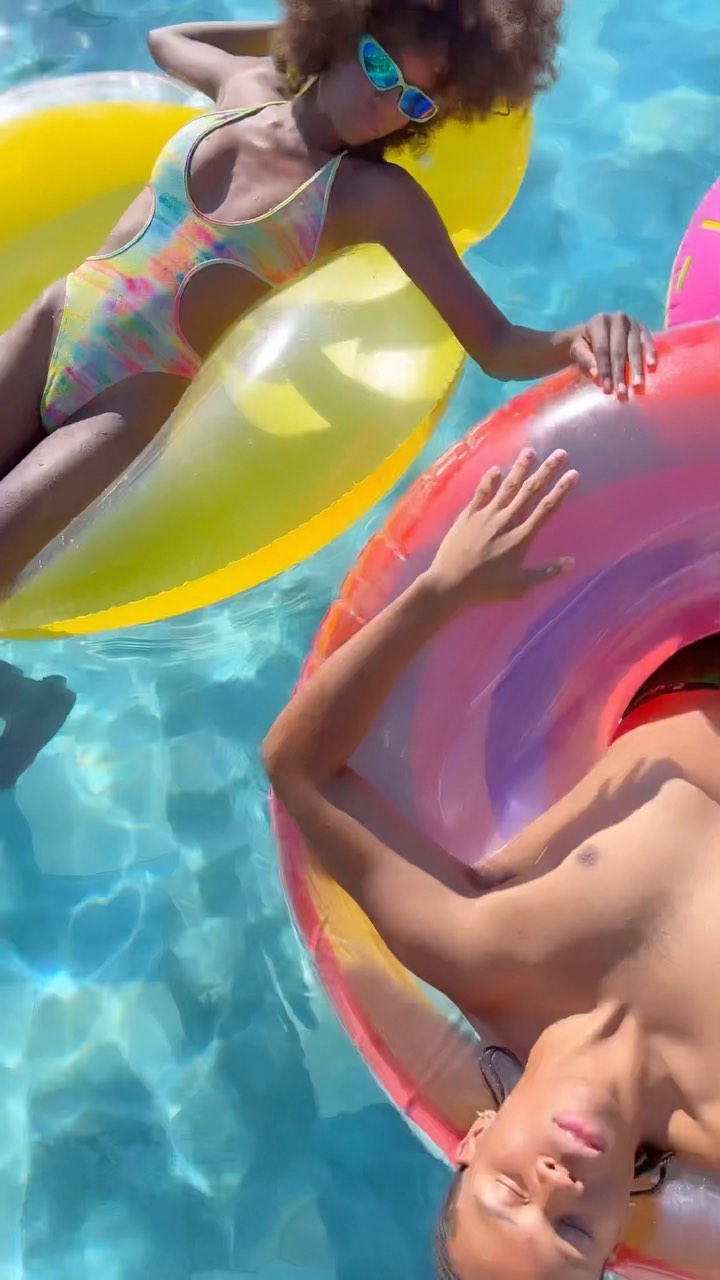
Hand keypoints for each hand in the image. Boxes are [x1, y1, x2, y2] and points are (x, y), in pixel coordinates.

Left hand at [423, 448, 577, 612]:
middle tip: (560, 453)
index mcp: (520, 538)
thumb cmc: (486, 589)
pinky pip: (480, 493)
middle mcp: (505, 521)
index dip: (561, 490)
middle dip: (546, 471)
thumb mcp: (520, 587)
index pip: (546, 509)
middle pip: (529, 491)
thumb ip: (545, 573)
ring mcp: (485, 516)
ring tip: (530, 451)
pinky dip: (488, 480)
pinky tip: (496, 469)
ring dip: (520, 468)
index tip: (573, 474)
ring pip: (507, 487)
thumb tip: (571, 562)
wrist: (449, 584)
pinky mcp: (467, 516)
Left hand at [569, 313, 656, 398]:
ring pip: (634, 348)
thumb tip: (596, 373)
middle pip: (619, 351)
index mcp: (599, 322)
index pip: (602, 350)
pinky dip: (650, 353)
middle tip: (621, 393)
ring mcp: (632, 323)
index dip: (604, 370)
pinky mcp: (643, 328)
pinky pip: (648, 342)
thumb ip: (584, 359)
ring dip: (636, 368)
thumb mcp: (578, 350)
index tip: (607, 389)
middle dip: (619, 374)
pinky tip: (652, 366)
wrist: (595, 332)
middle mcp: (618, 319)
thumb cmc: (585, 344)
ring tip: (636, 385)